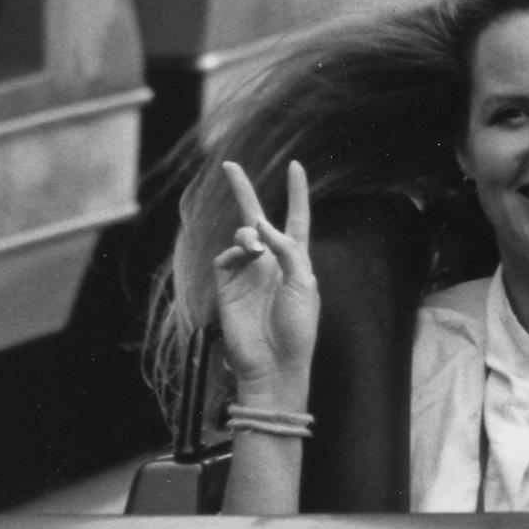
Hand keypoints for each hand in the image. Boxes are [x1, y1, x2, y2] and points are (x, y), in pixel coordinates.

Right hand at [212, 159, 317, 405]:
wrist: (274, 362)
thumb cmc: (297, 328)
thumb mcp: (303, 285)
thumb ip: (288, 251)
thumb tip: (261, 226)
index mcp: (297, 262)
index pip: (296, 220)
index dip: (296, 194)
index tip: (296, 167)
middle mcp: (270, 262)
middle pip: (256, 219)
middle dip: (243, 192)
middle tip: (230, 165)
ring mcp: (247, 272)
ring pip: (241, 236)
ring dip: (249, 233)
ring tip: (255, 243)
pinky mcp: (226, 284)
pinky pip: (225, 256)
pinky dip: (236, 251)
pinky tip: (244, 257)